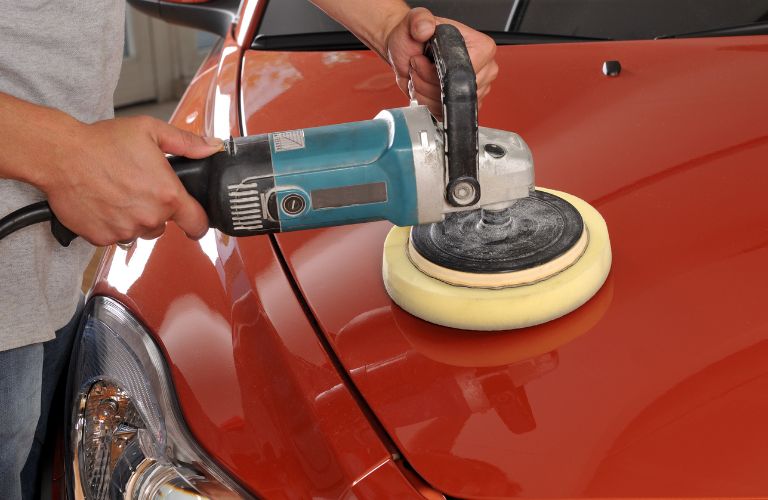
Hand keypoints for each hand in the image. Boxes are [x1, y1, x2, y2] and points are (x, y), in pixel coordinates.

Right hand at [40, 116, 221, 245]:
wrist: (60, 156)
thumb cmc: (102, 143)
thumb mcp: (151, 131)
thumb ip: (186, 143)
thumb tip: (211, 148)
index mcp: (167, 195)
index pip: (198, 224)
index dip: (199, 222)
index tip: (194, 220)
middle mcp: (149, 217)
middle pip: (164, 224)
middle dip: (156, 209)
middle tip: (138, 187)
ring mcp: (125, 230)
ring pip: (140, 230)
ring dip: (134, 217)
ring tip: (118, 192)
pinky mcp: (102, 237)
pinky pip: (115, 235)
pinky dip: (112, 223)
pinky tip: (104, 202)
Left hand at [385, 7, 497, 117]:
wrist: (409, 50)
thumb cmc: (416, 38)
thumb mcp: (414, 23)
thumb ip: (419, 21)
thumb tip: (425, 28)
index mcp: (482, 47)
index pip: (463, 72)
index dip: (436, 71)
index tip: (422, 60)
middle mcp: (485, 70)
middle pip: (455, 91)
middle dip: (427, 83)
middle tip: (417, 68)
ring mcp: (476, 90)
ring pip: (447, 104)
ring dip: (426, 93)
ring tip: (419, 77)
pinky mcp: (463, 105)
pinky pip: (444, 112)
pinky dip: (428, 104)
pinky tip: (424, 89)